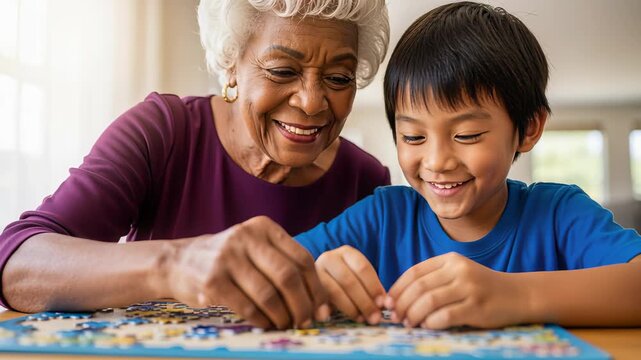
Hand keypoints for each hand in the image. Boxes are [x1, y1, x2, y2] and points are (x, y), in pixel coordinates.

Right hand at [163, 216, 328, 328]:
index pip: (301, 258)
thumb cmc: (229, 260)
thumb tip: (321, 302)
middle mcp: (246, 237)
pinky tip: (266, 324)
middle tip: (306, 321)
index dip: (316, 287)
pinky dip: (262, 320)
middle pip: (288, 276)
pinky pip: (248, 307)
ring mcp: (227, 258)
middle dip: (303, 305)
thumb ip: (284, 264)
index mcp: (263, 227)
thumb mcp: (255, 248)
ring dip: (283, 316)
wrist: (179, 261)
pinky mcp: (212, 281)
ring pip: (269, 294)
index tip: (322, 309)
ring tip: (286, 324)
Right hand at [315, 245, 385, 323]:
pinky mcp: (308, 286)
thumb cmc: (344, 280)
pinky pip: (322, 300)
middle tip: (375, 317)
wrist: (319, 280)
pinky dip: (333, 310)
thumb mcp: (358, 278)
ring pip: (335, 291)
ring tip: (361, 319)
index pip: (362, 268)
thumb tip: (385, 305)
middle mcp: (329, 257)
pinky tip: (344, 318)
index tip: (383, 304)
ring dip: (351, 308)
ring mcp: (316, 271)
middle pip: (349, 281)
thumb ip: (371, 289)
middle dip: (364, 301)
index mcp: (346, 252)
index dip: (373, 287)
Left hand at [386, 252, 525, 328]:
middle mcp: (459, 270)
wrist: (519, 295)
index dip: (397, 288)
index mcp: (451, 259)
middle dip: (402, 304)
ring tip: (409, 323)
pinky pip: (445, 316)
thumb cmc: (482, 287)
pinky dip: (431, 323)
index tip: (388, 302)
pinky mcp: (476, 307)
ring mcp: (469, 288)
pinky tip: (427, 326)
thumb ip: (434, 280)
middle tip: (396, 317)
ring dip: (413, 315)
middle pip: (419, 287)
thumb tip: (399, 297)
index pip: (415, 272)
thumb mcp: (458, 274)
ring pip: (429, 302)